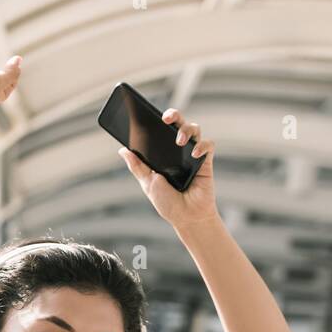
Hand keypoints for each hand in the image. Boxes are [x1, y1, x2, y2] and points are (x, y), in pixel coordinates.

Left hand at [118, 108, 216, 226]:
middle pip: (179, 123)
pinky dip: (202, 145)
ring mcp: (193, 154)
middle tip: (165, 118)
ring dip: (186, 130)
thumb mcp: (148, 183)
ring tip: (179, 141)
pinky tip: (195, 153)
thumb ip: (137, 166)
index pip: (161, 131)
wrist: (187, 218)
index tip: (147, 114)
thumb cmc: (168, 202)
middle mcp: (179, 150)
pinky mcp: (206, 162)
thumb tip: (122, 150)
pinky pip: (208, 145)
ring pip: (194, 129)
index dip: (156, 120)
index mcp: (165, 153)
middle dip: (174, 115)